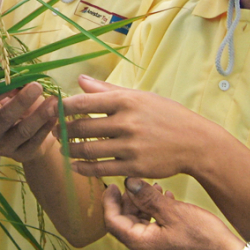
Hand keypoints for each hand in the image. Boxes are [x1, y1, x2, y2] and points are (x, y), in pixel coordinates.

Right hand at [0, 82, 57, 162]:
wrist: (30, 136)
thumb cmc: (19, 108)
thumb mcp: (13, 95)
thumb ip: (13, 85)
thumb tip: (20, 73)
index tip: (11, 80)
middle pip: (4, 118)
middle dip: (21, 101)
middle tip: (37, 86)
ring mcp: (4, 147)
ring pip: (23, 131)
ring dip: (40, 115)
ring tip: (54, 101)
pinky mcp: (20, 156)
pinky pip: (35, 142)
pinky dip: (46, 127)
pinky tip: (56, 116)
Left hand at [59, 75, 226, 178]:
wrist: (195, 143)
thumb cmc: (166, 115)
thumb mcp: (140, 96)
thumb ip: (107, 90)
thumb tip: (80, 80)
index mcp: (126, 100)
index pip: (84, 102)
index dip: (63, 107)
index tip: (53, 110)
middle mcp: (127, 122)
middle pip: (82, 127)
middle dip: (62, 130)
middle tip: (53, 131)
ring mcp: (130, 146)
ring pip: (88, 150)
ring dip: (69, 150)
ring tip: (62, 149)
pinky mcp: (134, 167)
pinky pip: (100, 169)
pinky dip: (83, 168)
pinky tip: (76, 166)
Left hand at [104, 178, 242, 249]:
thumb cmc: (203, 236)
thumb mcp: (173, 211)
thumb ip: (147, 197)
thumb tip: (128, 183)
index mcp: (142, 245)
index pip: (113, 222)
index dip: (109, 202)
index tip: (112, 185)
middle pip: (125, 223)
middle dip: (129, 201)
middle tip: (136, 183)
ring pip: (139, 225)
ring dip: (143, 206)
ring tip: (154, 187)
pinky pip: (152, 230)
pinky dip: (154, 214)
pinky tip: (166, 199)